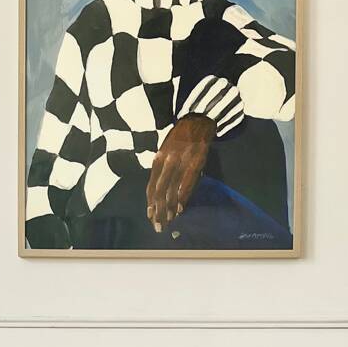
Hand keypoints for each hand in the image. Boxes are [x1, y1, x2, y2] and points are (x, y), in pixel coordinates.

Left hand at [146, 115, 213, 231]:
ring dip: (169, 208)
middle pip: (159, 191)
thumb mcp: (165, 151)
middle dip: (158, 211)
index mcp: (158, 159)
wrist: (198, 120)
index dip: (150, 203)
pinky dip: (182, 197)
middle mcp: (166, 162)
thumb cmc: (180, 138)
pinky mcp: (195, 163)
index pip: (151, 186)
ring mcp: (181, 162)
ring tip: (168, 221)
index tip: (150, 216)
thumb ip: (162, 169)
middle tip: (158, 226)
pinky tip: (180, 208)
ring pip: (172, 190)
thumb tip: (160, 191)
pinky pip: (187, 184)